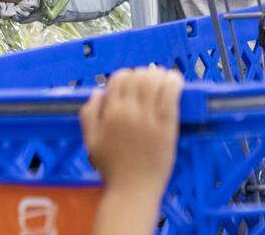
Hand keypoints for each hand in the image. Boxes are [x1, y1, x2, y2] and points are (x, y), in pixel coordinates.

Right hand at [80, 67, 183, 197]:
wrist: (133, 191)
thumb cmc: (112, 169)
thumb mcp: (90, 142)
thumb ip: (88, 115)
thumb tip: (96, 92)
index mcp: (110, 113)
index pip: (119, 78)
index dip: (126, 76)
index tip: (132, 83)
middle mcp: (129, 111)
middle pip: (139, 76)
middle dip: (144, 73)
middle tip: (149, 80)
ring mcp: (149, 118)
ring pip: (155, 80)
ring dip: (160, 74)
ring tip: (163, 78)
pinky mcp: (167, 125)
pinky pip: (171, 94)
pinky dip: (174, 82)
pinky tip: (175, 81)